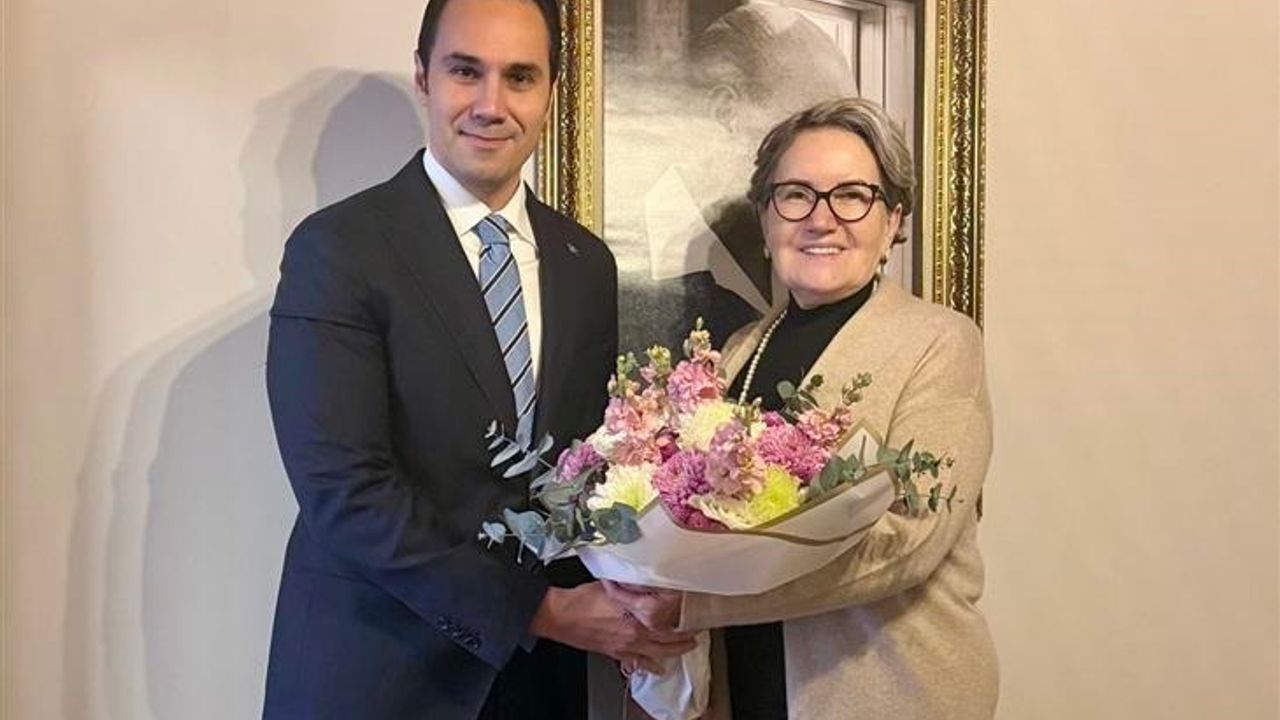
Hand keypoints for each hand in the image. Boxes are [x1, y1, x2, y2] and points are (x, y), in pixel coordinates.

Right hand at [529, 582, 696, 673]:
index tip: (692, 608)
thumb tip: (646, 579)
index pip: (666, 615)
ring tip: (688, 647)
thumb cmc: (582, 599)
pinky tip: (659, 668)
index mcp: (634, 612)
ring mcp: (625, 645)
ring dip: (675, 650)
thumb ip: (632, 584)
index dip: (682, 612)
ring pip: (658, 651)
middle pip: (668, 637)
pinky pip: (638, 662)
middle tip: (698, 630)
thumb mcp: (612, 582)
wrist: (560, 615)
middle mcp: (634, 631)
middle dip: (685, 634)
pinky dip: (651, 666)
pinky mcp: (616, 652)